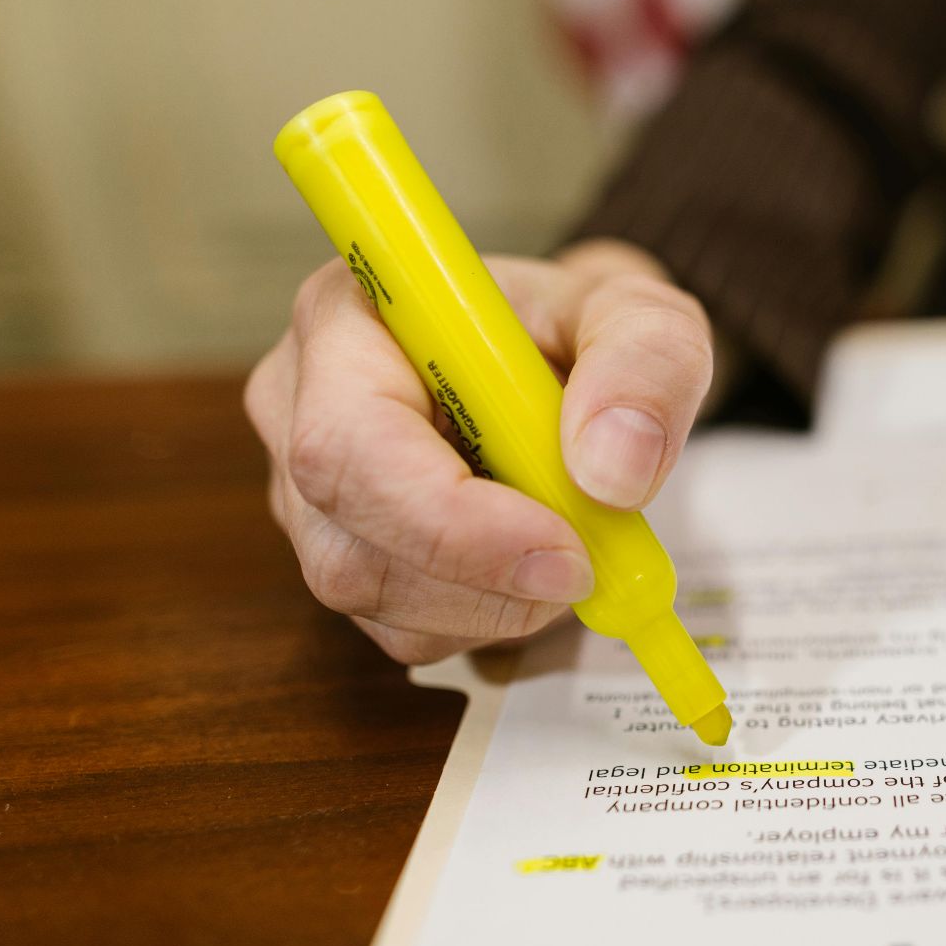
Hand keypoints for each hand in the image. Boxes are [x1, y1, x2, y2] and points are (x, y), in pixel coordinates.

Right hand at [244, 240, 711, 663]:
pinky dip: (491, 616)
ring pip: (379, 601)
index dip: (447, 516)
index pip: (347, 441)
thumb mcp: (644, 314)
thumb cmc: (584, 328)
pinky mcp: (347, 556)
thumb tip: (612, 472)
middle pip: (346, 546)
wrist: (576, 363)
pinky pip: (407, 630)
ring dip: (498, 602)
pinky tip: (534, 562)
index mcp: (348, 315)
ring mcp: (312, 494)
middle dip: (484, 578)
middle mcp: (300, 406)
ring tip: (571, 538)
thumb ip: (645, 364)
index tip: (563, 543)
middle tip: (589, 565)